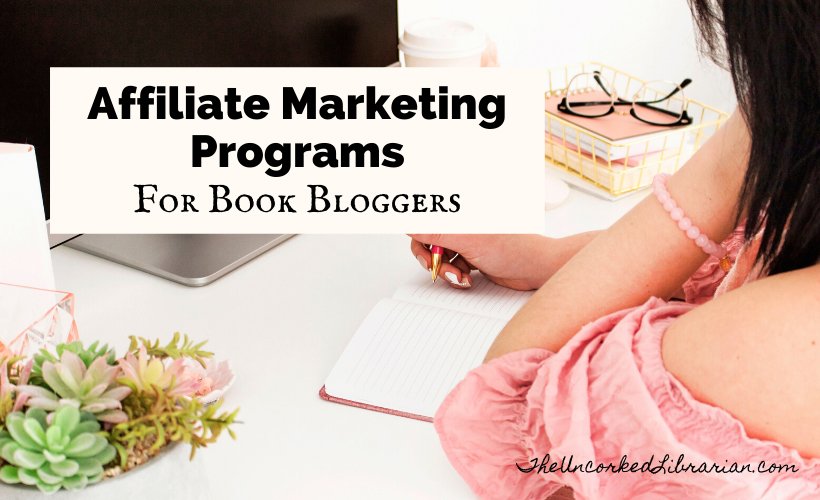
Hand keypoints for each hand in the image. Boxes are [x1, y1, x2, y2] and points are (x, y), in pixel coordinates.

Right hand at [408, 234, 556, 290]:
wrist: (536, 268)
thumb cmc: (513, 249)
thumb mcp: (467, 241)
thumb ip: (435, 233)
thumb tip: (409, 224)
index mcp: (460, 213)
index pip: (425, 221)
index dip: (419, 236)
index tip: (419, 249)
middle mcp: (462, 223)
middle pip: (428, 240)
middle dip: (431, 258)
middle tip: (436, 268)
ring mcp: (466, 240)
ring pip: (439, 255)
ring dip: (444, 269)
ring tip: (458, 276)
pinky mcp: (471, 255)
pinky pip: (451, 265)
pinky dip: (454, 274)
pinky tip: (466, 278)